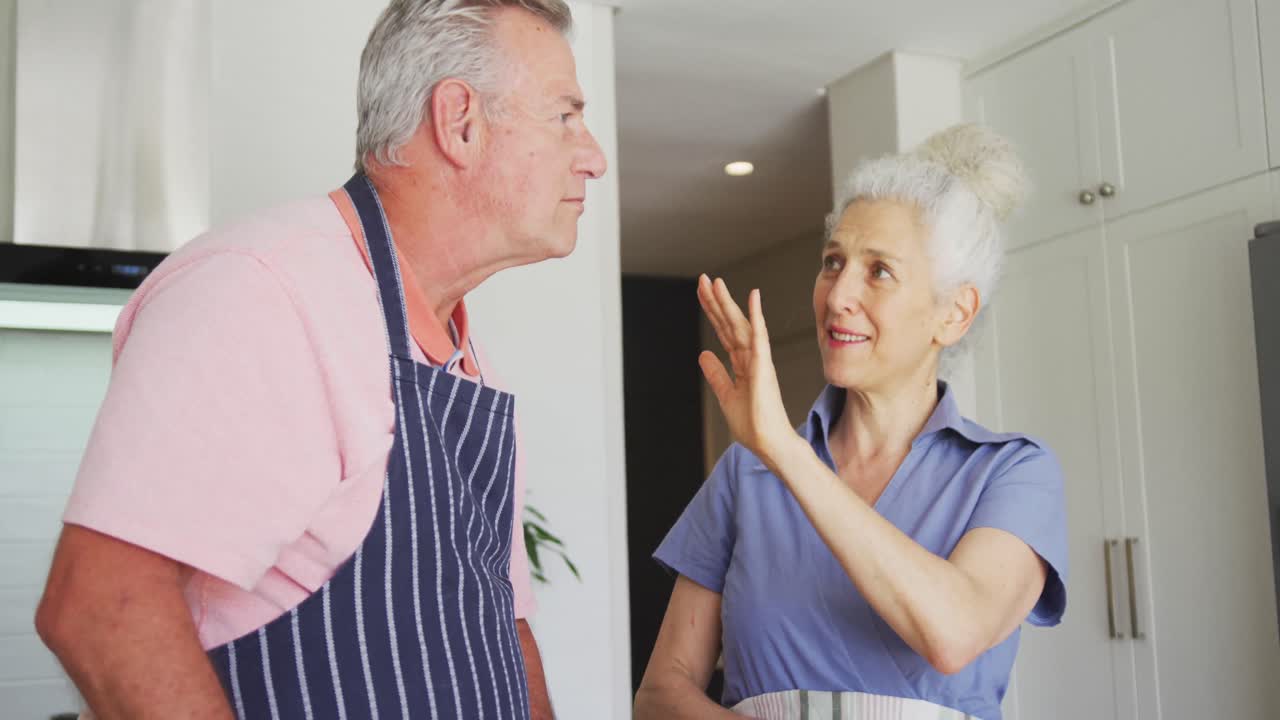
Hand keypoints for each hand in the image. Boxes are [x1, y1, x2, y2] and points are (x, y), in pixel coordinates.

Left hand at [697, 274, 795, 463]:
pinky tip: (753, 299)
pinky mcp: (764, 367)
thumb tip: (704, 355)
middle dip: (716, 301)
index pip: (724, 331)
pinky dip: (757, 317)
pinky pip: (759, 338)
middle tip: (704, 279)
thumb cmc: (754, 423)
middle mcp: (751, 357)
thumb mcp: (726, 395)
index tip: (703, 293)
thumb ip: (717, 374)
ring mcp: (758, 360)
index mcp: (742, 363)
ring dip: (729, 303)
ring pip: (741, 325)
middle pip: (730, 323)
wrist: (769, 443)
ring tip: (717, 283)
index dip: (713, 311)